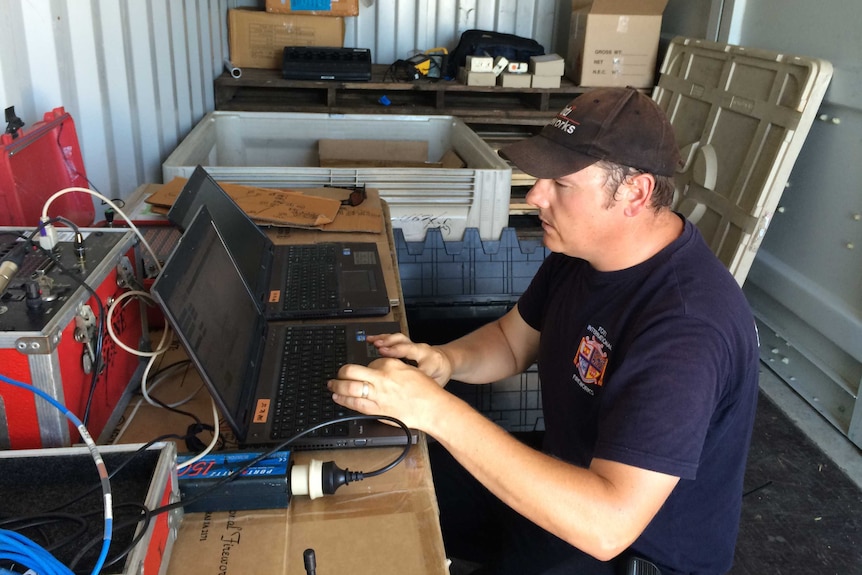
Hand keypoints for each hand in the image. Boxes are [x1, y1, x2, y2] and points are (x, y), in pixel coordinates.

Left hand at [327, 357, 448, 431]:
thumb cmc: (426, 390)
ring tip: (332, 386)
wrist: (433, 407)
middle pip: (351, 371)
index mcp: (390, 365)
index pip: (369, 362)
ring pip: (349, 389)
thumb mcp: (409, 369)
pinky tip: (338, 399)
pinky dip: (344, 401)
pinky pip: (356, 405)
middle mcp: (381, 378)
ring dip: (337, 387)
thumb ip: (392, 368)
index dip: (365, 367)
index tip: (364, 371)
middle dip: (341, 373)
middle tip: (337, 375)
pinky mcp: (378, 410)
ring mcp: (377, 395)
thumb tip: (379, 370)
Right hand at [366, 333, 452, 386]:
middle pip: (408, 348)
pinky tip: (372, 340)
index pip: (421, 367)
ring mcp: (414, 345)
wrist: (443, 360)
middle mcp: (423, 350)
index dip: (409, 371)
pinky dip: (382, 338)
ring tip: (375, 343)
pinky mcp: (406, 343)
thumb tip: (411, 398)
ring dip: (387, 341)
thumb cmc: (439, 373)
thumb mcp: (436, 384)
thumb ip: (425, 388)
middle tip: (382, 351)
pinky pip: (394, 338)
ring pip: (401, 340)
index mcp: (432, 362)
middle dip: (395, 349)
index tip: (396, 374)